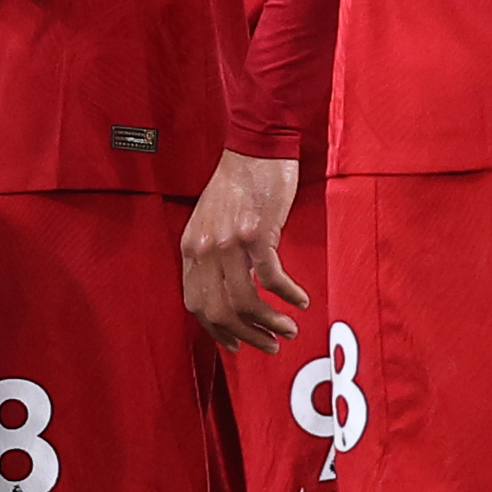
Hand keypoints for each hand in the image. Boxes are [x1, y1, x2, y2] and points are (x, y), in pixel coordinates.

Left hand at [181, 149, 306, 349]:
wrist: (256, 146)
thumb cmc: (239, 183)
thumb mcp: (212, 222)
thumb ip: (215, 255)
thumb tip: (232, 291)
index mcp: (190, 247)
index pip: (195, 303)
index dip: (216, 330)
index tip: (236, 343)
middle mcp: (204, 249)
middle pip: (218, 311)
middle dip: (246, 335)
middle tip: (269, 344)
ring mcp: (229, 242)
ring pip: (244, 301)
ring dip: (270, 322)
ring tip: (288, 329)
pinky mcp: (256, 233)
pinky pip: (271, 278)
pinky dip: (288, 294)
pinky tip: (300, 300)